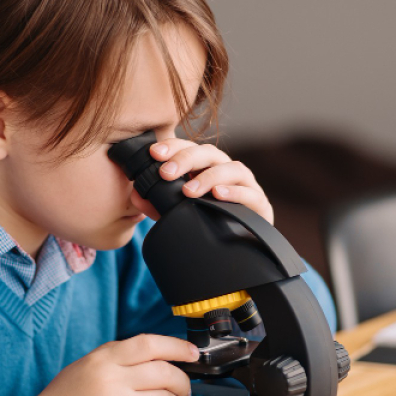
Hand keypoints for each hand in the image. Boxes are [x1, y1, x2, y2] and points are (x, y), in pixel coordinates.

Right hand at [29, 335, 198, 395]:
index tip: (191, 353)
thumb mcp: (84, 370)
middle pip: (163, 370)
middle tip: (185, 387)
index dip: (176, 347)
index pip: (149, 344)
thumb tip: (151, 362)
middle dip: (182, 379)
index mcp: (102, 358)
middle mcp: (111, 377)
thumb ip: (115, 363)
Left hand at [131, 138, 274, 224]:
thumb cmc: (209, 221)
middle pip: (207, 153)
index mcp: (205, 166)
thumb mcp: (177, 212)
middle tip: (165, 173)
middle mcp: (225, 169)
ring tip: (189, 190)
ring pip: (230, 168)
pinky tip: (219, 195)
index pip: (189, 148)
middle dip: (185, 160)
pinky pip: (249, 193)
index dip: (172, 147)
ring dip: (208, 177)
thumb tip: (135, 195)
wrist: (239, 248)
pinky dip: (234, 192)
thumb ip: (156, 203)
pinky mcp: (259, 204)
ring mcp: (244, 184)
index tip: (154, 153)